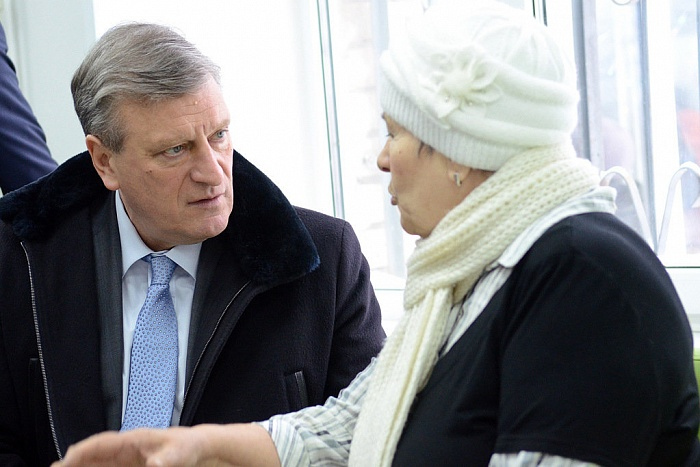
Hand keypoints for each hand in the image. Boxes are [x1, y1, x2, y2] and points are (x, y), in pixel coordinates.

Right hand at [51, 423, 278, 466]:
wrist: (223, 451)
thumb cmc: (206, 444)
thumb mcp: (195, 447)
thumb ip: (176, 454)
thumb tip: (155, 465)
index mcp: (142, 439)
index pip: (104, 443)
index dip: (82, 452)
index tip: (62, 462)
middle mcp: (135, 451)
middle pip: (98, 458)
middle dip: (76, 465)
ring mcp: (139, 464)